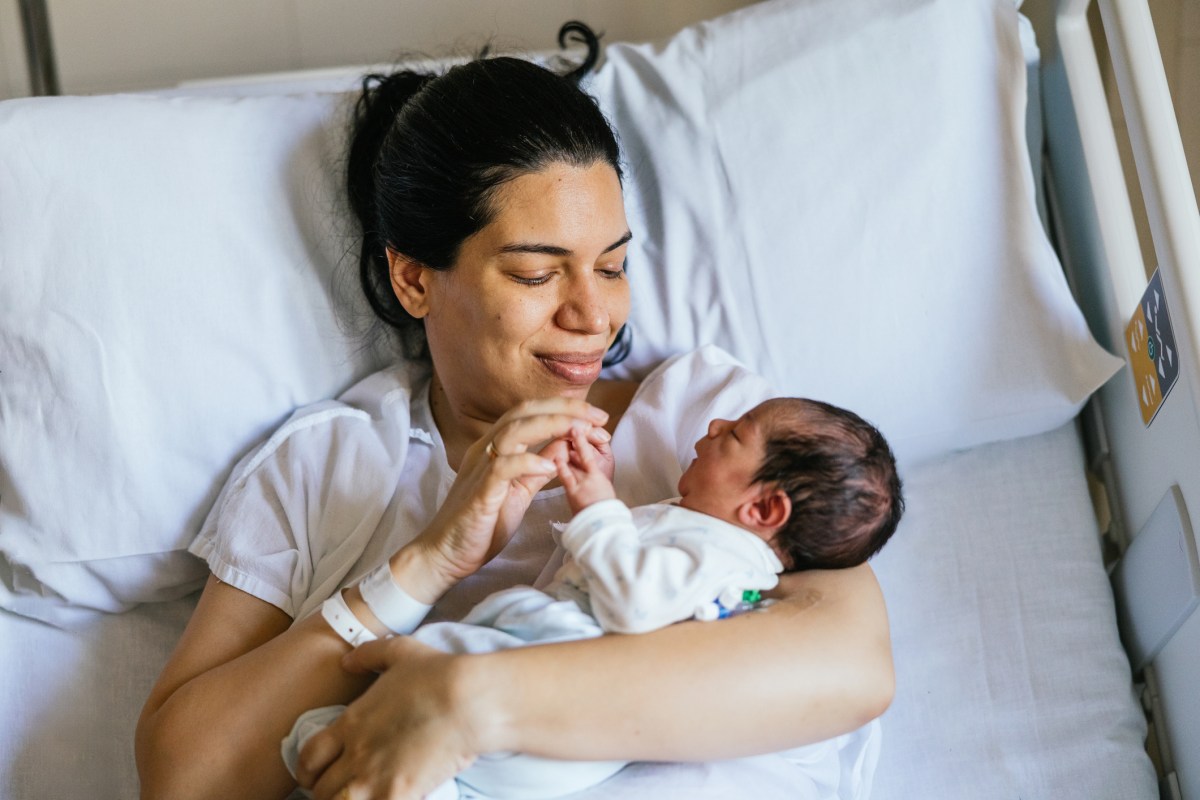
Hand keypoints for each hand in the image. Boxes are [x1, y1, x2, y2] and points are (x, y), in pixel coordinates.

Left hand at [296, 637, 484, 799]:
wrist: (469, 701)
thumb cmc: (438, 674)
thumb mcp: (399, 651)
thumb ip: (368, 654)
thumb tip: (347, 661)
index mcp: (351, 723)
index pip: (309, 757)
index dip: (307, 770)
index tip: (315, 774)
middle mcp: (356, 753)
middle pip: (320, 789)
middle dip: (327, 791)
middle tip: (341, 789)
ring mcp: (374, 778)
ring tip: (361, 797)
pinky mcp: (398, 795)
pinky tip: (389, 798)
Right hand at [409, 398, 608, 598]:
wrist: (447, 552)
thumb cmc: (482, 522)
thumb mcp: (518, 491)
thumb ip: (537, 469)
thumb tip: (562, 447)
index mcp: (496, 448)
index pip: (530, 413)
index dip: (565, 409)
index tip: (596, 417)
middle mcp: (486, 450)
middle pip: (525, 412)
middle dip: (565, 409)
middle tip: (598, 416)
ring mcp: (480, 468)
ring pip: (513, 431)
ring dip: (550, 425)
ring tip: (580, 430)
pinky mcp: (479, 492)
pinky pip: (502, 467)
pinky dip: (527, 462)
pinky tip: (551, 467)